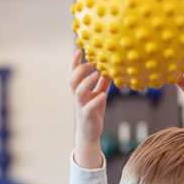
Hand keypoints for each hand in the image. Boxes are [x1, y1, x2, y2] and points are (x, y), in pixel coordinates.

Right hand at [70, 50, 110, 167]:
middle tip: (92, 63)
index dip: (74, 62)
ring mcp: (81, 107)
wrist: (90, 132)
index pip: (73, 73)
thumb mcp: (99, 94)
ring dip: (86, 81)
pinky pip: (89, 107)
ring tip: (97, 73)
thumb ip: (103, 82)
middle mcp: (78, 97)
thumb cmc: (94, 111)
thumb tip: (111, 68)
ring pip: (78, 92)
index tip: (80, 50)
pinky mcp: (87, 116)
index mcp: (79, 90)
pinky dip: (96, 100)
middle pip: (72, 80)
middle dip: (80, 69)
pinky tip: (104, 95)